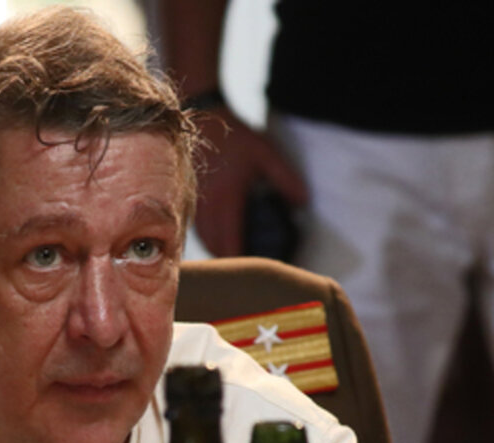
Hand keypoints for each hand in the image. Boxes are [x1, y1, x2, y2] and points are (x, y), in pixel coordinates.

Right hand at [192, 105, 307, 257]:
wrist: (202, 117)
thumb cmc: (234, 137)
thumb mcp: (265, 153)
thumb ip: (285, 178)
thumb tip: (302, 203)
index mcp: (227, 199)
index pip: (229, 242)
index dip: (237, 260)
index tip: (249, 275)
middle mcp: (208, 206)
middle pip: (214, 247)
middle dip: (227, 259)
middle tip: (243, 271)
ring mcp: (197, 203)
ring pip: (203, 239)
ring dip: (217, 250)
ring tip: (232, 257)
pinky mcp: (191, 197)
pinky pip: (198, 228)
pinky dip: (209, 237)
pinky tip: (220, 236)